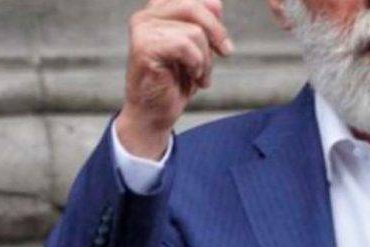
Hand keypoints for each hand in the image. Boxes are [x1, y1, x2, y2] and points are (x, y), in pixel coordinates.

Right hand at [117, 0, 233, 159]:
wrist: (154, 113)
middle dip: (216, 33)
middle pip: (195, 7)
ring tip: (197, 75)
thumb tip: (216, 4)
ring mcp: (142, 29)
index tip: (223, 44)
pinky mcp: (144, 46)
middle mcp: (146, 15)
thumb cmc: (173, 83)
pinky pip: (185, 46)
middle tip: (226, 53)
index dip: (215, 18)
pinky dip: (195, 64)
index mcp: (157, 11)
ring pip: (194, 31)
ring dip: (205, 59)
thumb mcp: (198, 49)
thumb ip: (204, 24)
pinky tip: (190, 76)